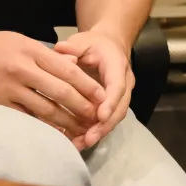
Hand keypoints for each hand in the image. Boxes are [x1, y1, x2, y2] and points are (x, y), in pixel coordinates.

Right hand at [0, 31, 106, 142]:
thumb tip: (69, 66)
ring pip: (46, 109)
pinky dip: (44, 128)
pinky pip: (26, 119)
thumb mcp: (16, 40)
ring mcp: (9, 89)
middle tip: (98, 116)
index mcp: (30, 50)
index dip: (86, 84)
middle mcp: (22, 69)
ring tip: (82, 130)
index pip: (67, 69)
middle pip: (60, 91)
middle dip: (83, 106)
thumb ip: (41, 53)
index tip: (102, 95)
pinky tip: (56, 134)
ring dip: (67, 121)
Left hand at [55, 30, 134, 150]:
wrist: (109, 47)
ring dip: (100, 132)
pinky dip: (96, 131)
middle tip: (89, 139)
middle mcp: (124, 82)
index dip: (111, 101)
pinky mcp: (113, 104)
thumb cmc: (94, 45)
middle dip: (105, 125)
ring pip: (115, 117)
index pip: (117, 85)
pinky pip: (108, 120)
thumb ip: (72, 46)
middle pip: (120, 107)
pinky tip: (79, 142)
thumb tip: (61, 51)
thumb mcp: (83, 40)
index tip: (100, 115)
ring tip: (81, 144)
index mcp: (117, 65)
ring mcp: (120, 95)